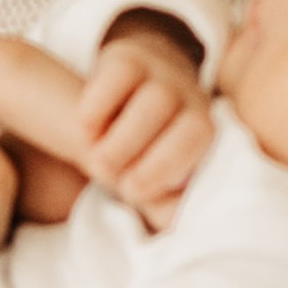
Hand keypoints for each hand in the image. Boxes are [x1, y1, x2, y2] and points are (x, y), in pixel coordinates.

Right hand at [76, 20, 216, 228]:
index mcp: (202, 125)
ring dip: (124, 139)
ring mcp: (159, 72)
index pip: (200, 144)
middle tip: (111, 180)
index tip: (133, 192)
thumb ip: (162, 199)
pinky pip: (118, 75)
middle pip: (187, 123)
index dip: (169, 170)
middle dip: (150, 159)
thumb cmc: (142, 140)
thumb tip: (173, 231)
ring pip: (155, 100)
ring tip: (96, 162)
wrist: (128, 79)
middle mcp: (189, 95)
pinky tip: (85, 129)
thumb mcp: (155, 167)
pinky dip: (100, 105)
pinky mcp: (125, 56)